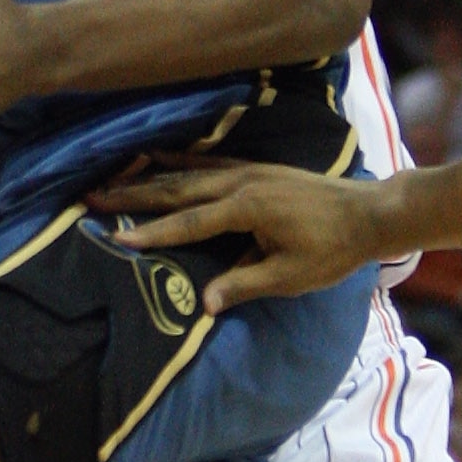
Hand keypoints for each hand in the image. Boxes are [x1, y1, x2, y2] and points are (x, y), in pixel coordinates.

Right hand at [91, 160, 390, 305]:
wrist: (369, 214)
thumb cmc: (332, 250)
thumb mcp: (290, 276)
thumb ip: (244, 284)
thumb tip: (204, 303)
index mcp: (246, 209)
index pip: (187, 223)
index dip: (150, 232)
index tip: (113, 238)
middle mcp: (241, 183)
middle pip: (177, 189)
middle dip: (132, 195)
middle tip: (92, 197)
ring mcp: (248, 171)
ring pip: (188, 172)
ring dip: (149, 175)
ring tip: (113, 175)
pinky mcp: (256, 169)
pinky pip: (208, 163)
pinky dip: (179, 161)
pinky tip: (160, 157)